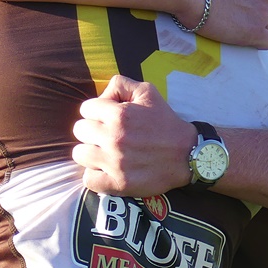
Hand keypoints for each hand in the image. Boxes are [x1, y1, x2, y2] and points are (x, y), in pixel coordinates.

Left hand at [73, 75, 196, 196]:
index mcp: (119, 114)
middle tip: (105, 134)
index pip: (85, 108)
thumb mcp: (148, 91)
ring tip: (103, 152)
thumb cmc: (165, 121)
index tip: (106, 118)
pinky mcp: (118, 183)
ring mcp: (114, 162)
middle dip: (91, 130)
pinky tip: (105, 169)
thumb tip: (101, 96)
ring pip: (79, 154)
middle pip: (79, 130)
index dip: (96, 111)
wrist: (188, 154)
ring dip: (89, 152)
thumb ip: (121, 85)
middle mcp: (114, 138)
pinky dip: (94, 175)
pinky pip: (88, 179)